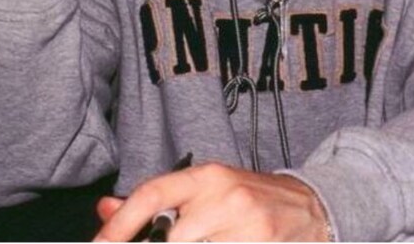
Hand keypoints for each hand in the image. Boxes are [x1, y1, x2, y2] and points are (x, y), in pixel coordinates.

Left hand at [94, 163, 331, 241]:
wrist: (307, 207)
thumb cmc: (248, 198)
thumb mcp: (205, 190)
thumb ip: (156, 201)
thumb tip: (106, 209)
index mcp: (207, 177)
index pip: (153, 193)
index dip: (120, 224)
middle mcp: (226, 197)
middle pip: (170, 239)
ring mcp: (247, 229)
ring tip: (205, 240)